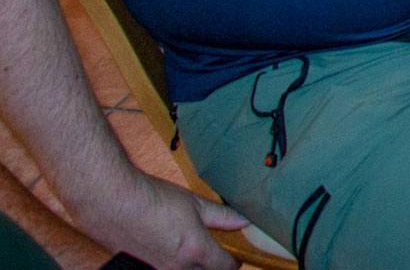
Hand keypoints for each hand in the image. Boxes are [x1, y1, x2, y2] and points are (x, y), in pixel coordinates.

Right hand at [69, 172, 245, 269]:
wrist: (112, 203)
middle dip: (213, 266)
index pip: (227, 267)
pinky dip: (171, 265)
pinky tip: (168, 251)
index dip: (233, 260)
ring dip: (191, 266)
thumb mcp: (194, 204)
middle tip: (213, 252)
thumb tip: (244, 221)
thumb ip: (222, 216)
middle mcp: (178, 269)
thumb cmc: (153, 200)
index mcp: (197, 252)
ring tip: (188, 250)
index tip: (233, 254)